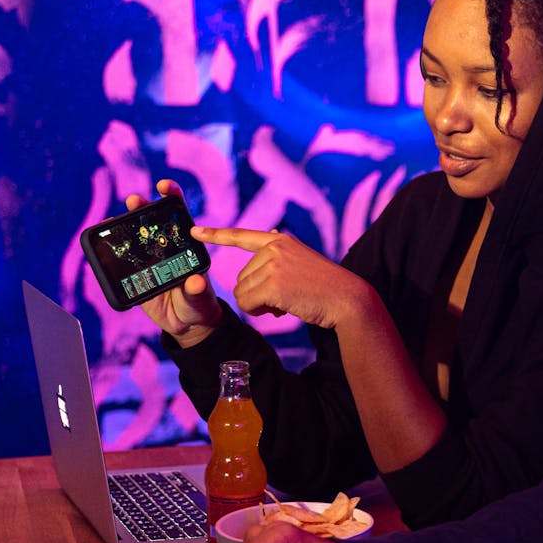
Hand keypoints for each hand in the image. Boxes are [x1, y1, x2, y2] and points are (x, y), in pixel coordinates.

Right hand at [124, 179, 222, 347]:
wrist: (185, 324)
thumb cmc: (199, 305)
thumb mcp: (200, 298)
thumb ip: (197, 291)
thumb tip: (195, 282)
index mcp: (185, 244)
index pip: (179, 214)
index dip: (171, 196)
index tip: (164, 187)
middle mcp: (164, 246)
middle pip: (151, 220)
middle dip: (142, 206)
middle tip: (135, 200)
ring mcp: (148, 259)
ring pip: (133, 237)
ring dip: (122, 225)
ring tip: (111, 220)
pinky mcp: (134, 275)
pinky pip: (121, 260)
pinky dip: (112, 249)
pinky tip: (103, 242)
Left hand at [193, 226, 372, 329]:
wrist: (347, 298)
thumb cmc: (325, 285)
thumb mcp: (302, 258)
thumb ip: (280, 251)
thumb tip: (268, 233)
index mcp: (279, 241)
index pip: (242, 236)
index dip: (216, 234)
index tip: (195, 231)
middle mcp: (274, 247)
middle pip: (241, 278)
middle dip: (258, 293)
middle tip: (287, 296)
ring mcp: (273, 264)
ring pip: (242, 293)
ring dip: (260, 304)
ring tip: (289, 300)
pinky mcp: (273, 284)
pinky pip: (247, 304)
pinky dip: (260, 311)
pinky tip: (283, 308)